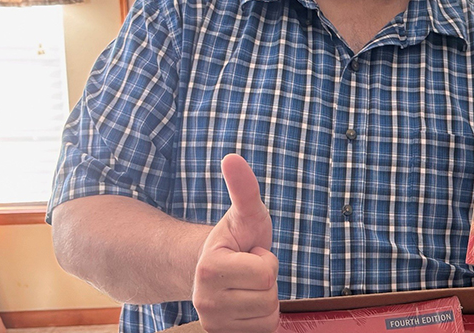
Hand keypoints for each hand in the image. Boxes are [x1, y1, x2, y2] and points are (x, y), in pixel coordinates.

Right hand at [192, 155, 279, 332]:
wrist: (215, 267)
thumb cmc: (236, 238)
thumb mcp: (245, 212)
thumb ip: (243, 187)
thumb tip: (232, 158)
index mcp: (209, 268)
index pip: (267, 272)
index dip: (265, 258)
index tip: (249, 252)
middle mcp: (204, 300)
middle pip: (268, 296)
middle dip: (267, 279)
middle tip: (249, 268)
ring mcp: (212, 322)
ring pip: (268, 316)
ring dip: (265, 298)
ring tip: (247, 284)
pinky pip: (264, 331)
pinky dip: (262, 318)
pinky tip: (247, 302)